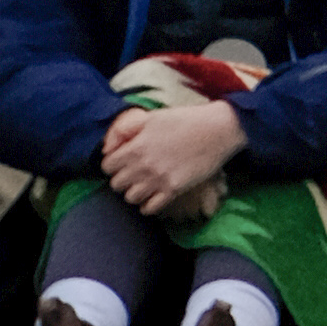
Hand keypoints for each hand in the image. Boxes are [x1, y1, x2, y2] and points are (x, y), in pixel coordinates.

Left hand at [102, 93, 245, 216]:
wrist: (219, 129)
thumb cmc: (187, 119)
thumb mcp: (155, 116)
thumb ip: (128, 128)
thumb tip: (108, 146)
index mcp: (137, 145)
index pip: (107, 166)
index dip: (113, 163)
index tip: (122, 161)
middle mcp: (144, 165)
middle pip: (116, 184)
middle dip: (123, 178)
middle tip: (134, 172)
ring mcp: (158, 179)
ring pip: (130, 198)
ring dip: (135, 191)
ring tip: (145, 183)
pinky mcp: (173, 190)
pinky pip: (148, 208)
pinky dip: (148, 204)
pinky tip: (155, 193)